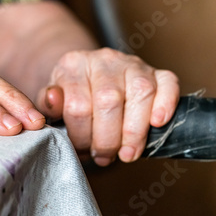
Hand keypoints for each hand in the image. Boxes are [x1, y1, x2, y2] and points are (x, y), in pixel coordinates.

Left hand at [35, 48, 179, 165]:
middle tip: (104, 156)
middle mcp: (102, 60)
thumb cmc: (70, 93)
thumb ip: (48, 104)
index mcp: (72, 65)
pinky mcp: (155, 71)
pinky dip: (166, 104)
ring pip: (140, 93)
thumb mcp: (51, 100)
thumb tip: (53, 99)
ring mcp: (131, 63)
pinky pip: (167, 83)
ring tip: (127, 153)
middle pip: (108, 101)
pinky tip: (157, 123)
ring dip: (134, 131)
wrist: (87, 72)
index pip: (77, 105)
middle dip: (107, 139)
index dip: (81, 136)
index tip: (83, 151)